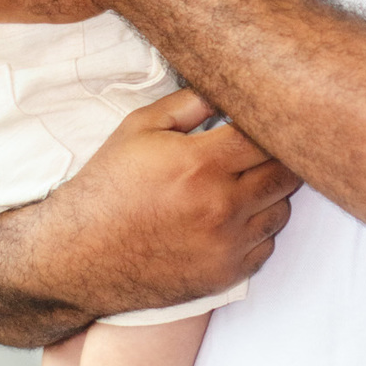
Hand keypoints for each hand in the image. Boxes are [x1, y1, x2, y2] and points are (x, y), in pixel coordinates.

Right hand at [64, 89, 300, 310]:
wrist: (79, 254)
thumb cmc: (107, 187)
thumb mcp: (138, 128)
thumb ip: (188, 103)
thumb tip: (225, 90)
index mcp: (202, 164)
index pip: (267, 137)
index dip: (269, 125)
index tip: (262, 121)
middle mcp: (222, 206)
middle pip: (286, 173)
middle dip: (279, 157)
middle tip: (258, 151)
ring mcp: (227, 245)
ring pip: (282, 210)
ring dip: (271, 194)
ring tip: (242, 184)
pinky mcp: (225, 274)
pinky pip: (267, 246)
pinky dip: (258, 230)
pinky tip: (232, 219)